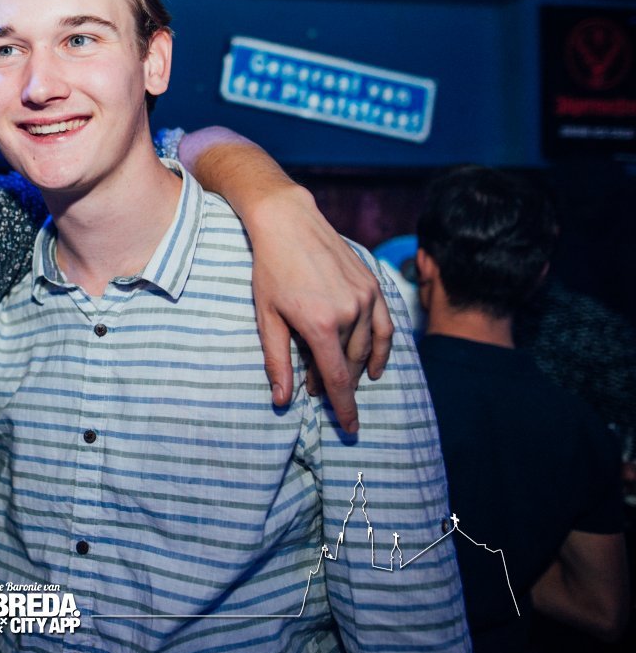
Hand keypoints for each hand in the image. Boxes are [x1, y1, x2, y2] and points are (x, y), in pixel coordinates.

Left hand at [243, 185, 391, 433]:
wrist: (288, 223)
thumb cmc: (270, 270)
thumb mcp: (267, 318)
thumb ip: (277, 361)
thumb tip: (282, 400)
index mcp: (320, 324)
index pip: (338, 379)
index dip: (344, 408)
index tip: (351, 429)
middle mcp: (349, 313)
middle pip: (350, 365)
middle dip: (337, 384)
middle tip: (318, 390)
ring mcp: (365, 297)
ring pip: (366, 348)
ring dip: (354, 368)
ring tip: (337, 378)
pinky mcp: (372, 285)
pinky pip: (384, 326)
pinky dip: (381, 349)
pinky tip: (373, 365)